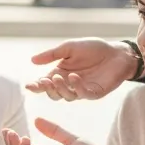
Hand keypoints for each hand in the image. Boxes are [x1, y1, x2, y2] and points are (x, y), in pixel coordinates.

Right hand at [26, 38, 140, 100]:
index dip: (36, 86)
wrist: (116, 52)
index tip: (29, 86)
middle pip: (54, 93)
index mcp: (61, 73)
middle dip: (47, 89)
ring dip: (60, 88)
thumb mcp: (69, 48)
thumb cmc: (93, 49)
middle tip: (44, 81)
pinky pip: (83, 94)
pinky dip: (77, 87)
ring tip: (57, 77)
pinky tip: (74, 77)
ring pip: (66, 96)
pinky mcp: (94, 92)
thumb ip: (52, 54)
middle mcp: (69, 84)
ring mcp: (82, 90)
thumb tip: (32, 60)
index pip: (45, 83)